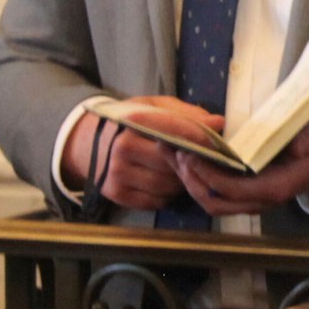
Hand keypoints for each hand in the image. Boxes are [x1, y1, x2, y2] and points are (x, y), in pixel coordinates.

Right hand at [64, 97, 210, 209]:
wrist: (89, 141)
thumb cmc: (132, 122)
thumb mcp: (155, 107)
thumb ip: (187, 114)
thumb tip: (218, 122)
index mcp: (134, 121)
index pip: (175, 132)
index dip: (200, 139)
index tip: (217, 144)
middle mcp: (123, 147)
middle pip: (173, 164)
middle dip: (191, 164)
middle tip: (202, 162)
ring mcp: (117, 172)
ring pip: (167, 185)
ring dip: (181, 182)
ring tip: (182, 171)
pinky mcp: (115, 193)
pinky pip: (155, 201)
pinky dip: (167, 195)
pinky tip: (166, 183)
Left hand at [173, 118, 308, 215]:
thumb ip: (296, 137)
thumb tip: (279, 136)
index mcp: (275, 188)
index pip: (233, 189)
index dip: (210, 174)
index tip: (193, 154)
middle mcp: (259, 201)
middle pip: (215, 202)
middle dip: (192, 180)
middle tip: (178, 153)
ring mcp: (249, 201)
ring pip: (210, 201)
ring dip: (188, 181)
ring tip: (173, 155)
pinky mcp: (240, 196)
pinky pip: (212, 194)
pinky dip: (195, 179)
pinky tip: (182, 160)